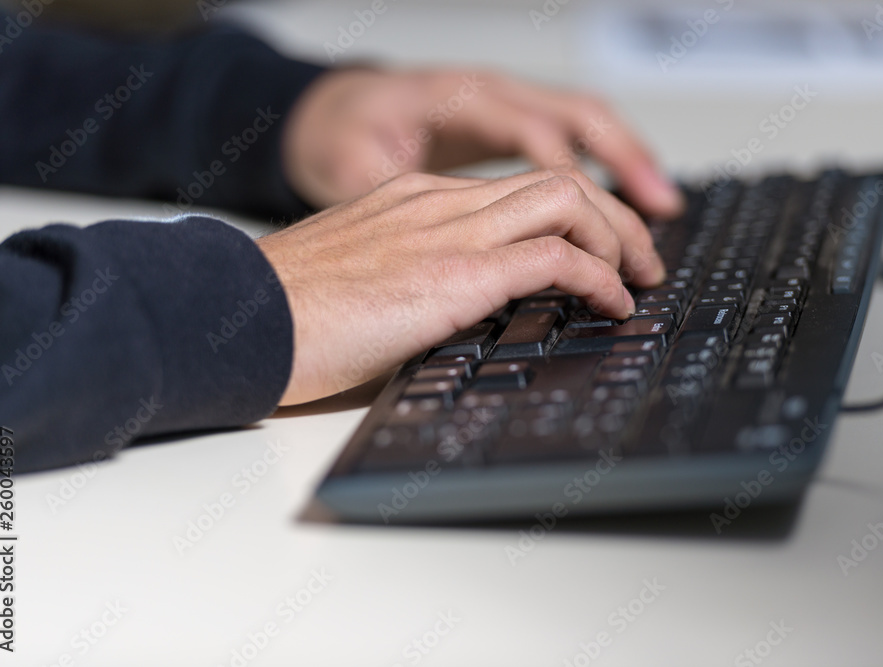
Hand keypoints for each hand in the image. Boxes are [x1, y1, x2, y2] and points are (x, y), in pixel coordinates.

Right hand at [256, 169, 663, 404]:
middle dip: (617, 220)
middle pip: (558, 182)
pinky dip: (598, 277)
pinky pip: (555, 257)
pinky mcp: (454, 273)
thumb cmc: (287, 311)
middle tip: (643, 262)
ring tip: (636, 281)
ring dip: (619, 241)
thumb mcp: (360, 275)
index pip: (518, 189)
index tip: (599, 249)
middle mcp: (437, 203)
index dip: (575, 214)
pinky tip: (611, 304)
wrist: (239, 320)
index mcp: (415, 199)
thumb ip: (411, 273)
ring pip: (567, 203)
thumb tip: (453, 307)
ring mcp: (447, 232)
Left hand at [281, 68, 682, 216]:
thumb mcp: (352, 169)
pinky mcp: (508, 121)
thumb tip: (429, 243)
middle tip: (655, 222)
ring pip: (585, 119)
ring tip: (663, 207)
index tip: (595, 248)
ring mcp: (504, 101)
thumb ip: (397, 201)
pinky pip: (572, 131)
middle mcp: (490, 92)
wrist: (328, 109)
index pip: (534, 138)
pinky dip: (606, 160)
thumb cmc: (340, 136)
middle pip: (578, 118)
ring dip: (628, 160)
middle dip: (625, 166)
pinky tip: (624, 193)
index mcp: (457, 98)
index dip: (570, 196)